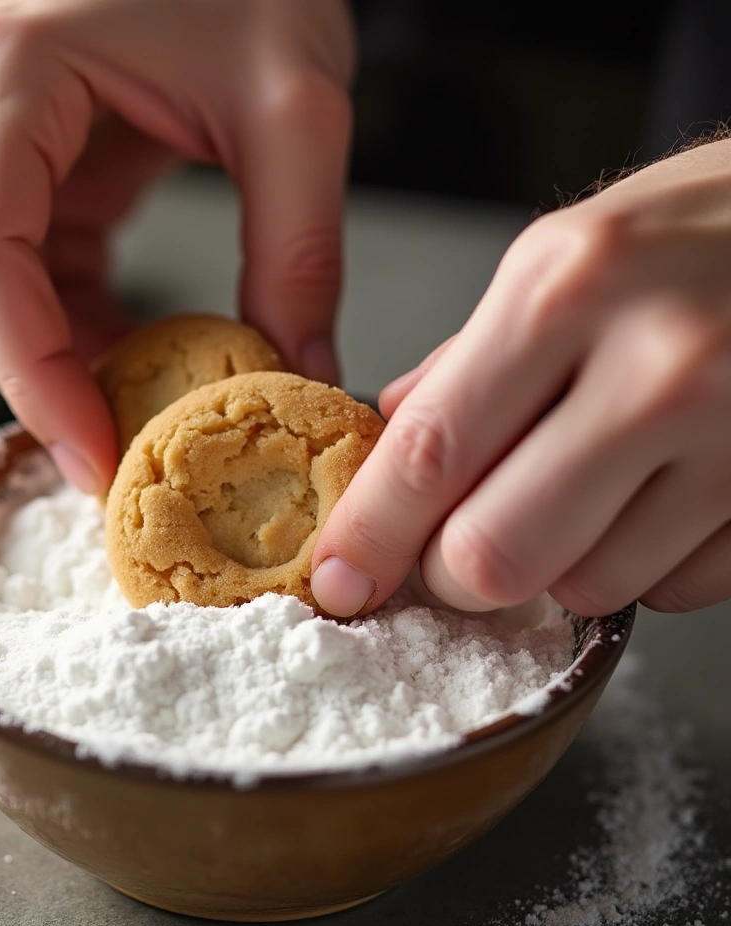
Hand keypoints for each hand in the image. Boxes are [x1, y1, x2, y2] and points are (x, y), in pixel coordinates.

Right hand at [0, 0, 354, 492]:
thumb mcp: (296, 108)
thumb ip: (299, 250)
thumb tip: (304, 373)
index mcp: (7, 82)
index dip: (37, 385)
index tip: (101, 462)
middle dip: (47, 390)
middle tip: (138, 451)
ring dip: (61, 368)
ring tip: (152, 399)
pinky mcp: (9, 171)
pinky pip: (19, 284)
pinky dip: (72, 335)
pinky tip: (137, 351)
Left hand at [313, 138, 730, 617]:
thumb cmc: (711, 230)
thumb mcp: (571, 256)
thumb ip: (474, 357)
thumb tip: (399, 433)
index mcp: (564, 288)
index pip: (428, 452)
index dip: (369, 536)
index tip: (339, 581)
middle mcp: (651, 364)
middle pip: (492, 553)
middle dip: (455, 573)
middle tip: (458, 550)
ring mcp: (730, 433)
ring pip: (584, 586)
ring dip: (560, 566)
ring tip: (587, 495)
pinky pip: (674, 591)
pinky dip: (646, 566)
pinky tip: (661, 498)